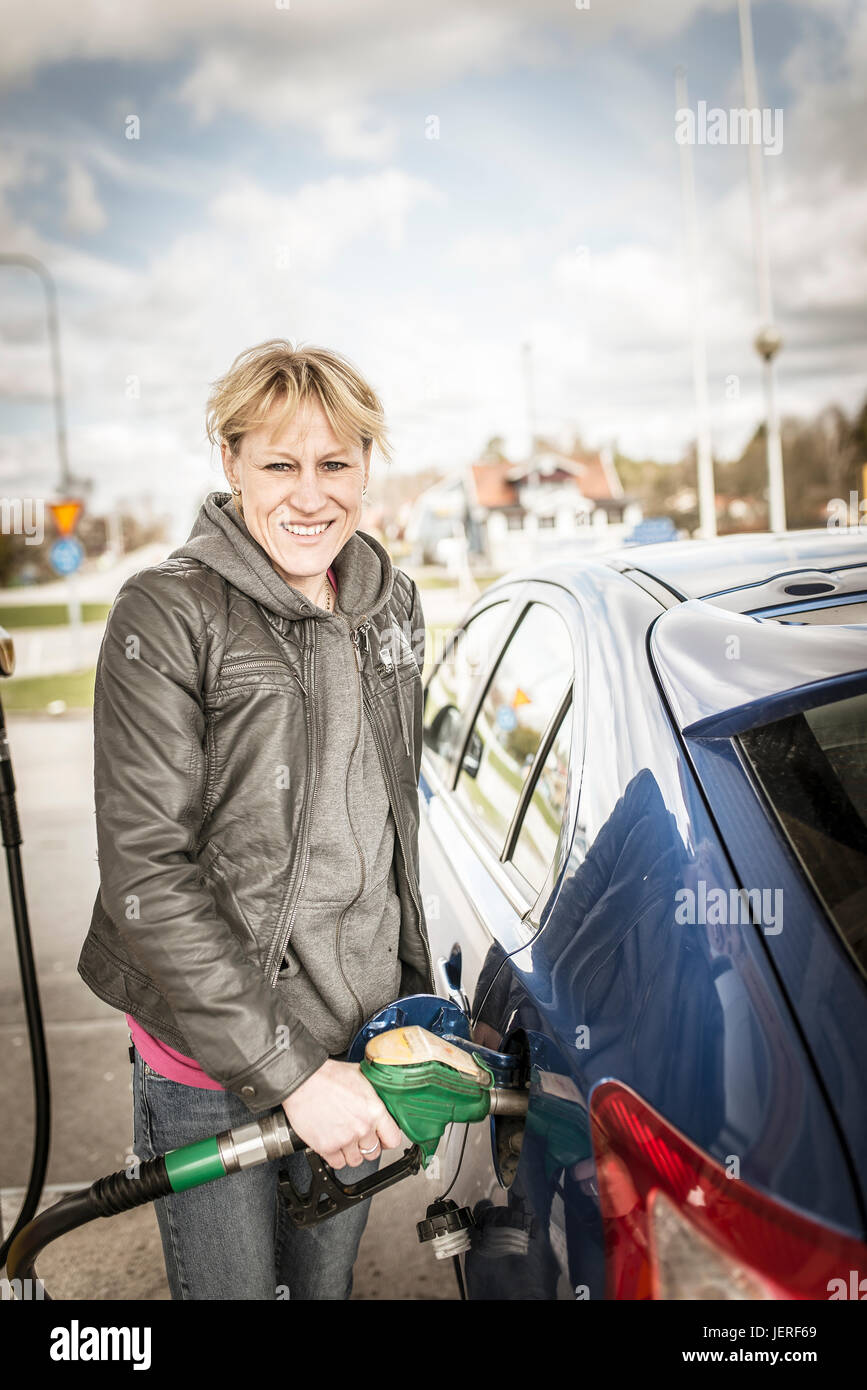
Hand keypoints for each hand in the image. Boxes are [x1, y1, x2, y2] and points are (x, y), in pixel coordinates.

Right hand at [282, 1059, 401, 1168]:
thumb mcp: (360, 1075)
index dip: (387, 1139)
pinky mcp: (327, 1147)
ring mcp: (345, 1139)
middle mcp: (362, 1127)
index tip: (382, 1137)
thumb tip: (381, 1092)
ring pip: (356, 1161)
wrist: (302, 1081)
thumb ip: (372, 1091)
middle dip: (367, 1146)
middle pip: (374, 1152)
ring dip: (351, 1153)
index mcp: (374, 1110)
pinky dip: (336, 1157)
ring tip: (344, 1139)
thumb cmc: (328, 1075)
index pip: (393, 1139)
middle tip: (359, 1137)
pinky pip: (338, 1163)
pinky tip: (333, 1143)